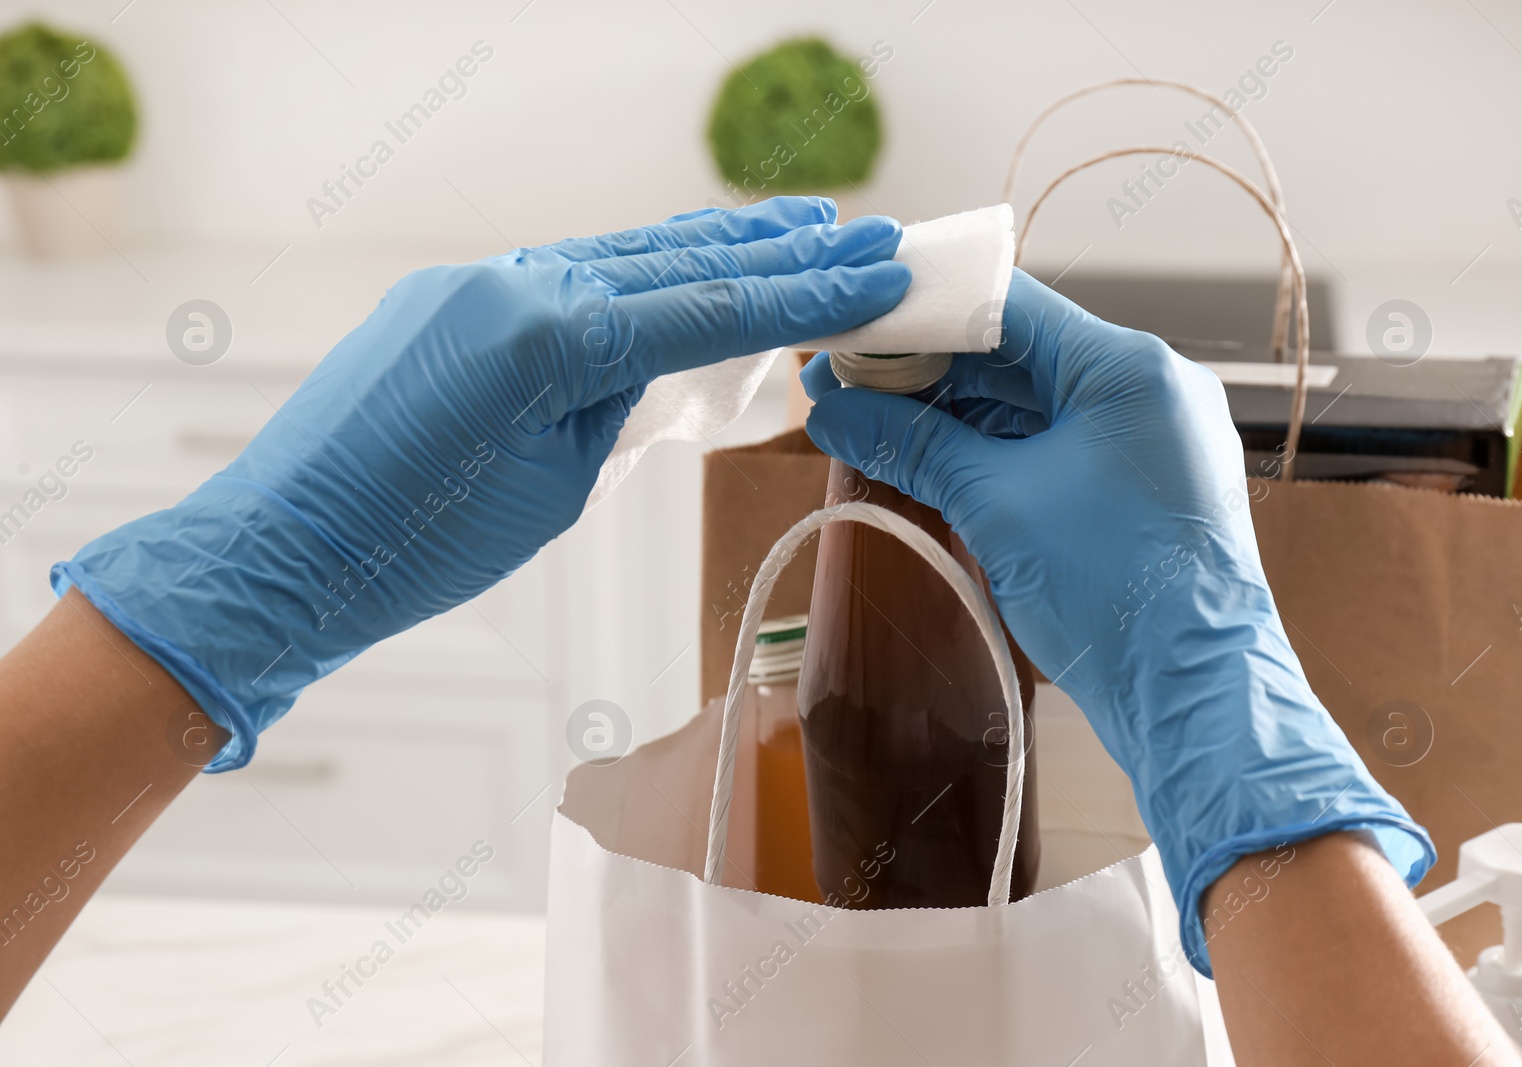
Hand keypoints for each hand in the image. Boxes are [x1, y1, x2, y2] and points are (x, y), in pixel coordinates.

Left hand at [56, 197, 910, 770]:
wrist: (286, 549)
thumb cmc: (414, 547)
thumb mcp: (553, 485)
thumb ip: (610, 403)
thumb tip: (648, 357)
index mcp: (546, 339)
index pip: (704, 309)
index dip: (802, 294)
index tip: (875, 272)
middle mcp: (513, 287)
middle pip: (675, 261)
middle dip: (778, 253)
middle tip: (861, 235)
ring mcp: (477, 283)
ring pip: (625, 253)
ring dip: (715, 246)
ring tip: (799, 226)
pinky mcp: (454, 298)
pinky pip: (569, 270)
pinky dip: (640, 268)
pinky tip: (687, 261)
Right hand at [802, 269, 1431, 973]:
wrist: (1193, 695)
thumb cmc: (1113, 591)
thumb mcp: (996, 504)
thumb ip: (913, 445)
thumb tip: (831, 411)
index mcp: (1128, 368)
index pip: (1006, 305)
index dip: (920, 312)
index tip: (853, 329)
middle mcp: (1149, 386)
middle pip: (1017, 352)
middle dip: (926, 370)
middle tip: (840, 383)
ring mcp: (1151, 437)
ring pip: (1033, 401)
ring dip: (953, 411)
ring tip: (868, 420)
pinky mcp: (1142, 483)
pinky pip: (1055, 443)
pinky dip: (993, 447)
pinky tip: (927, 456)